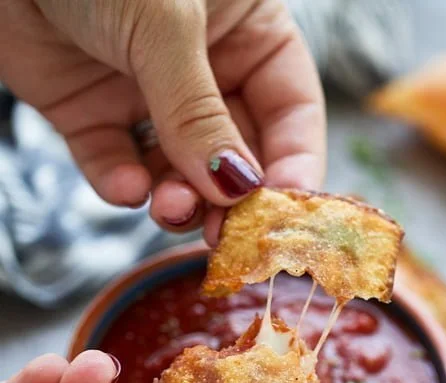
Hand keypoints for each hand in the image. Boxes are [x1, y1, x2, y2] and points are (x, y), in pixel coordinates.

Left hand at [0, 0, 324, 238]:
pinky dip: (121, 186)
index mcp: (246, 29)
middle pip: (236, 154)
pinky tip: (124, 186)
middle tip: (223, 234)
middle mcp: (203, 67)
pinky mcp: (91, 116)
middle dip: (229, 198)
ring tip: (168, 208)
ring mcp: (146, 95)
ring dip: (177, 201)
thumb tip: (236, 190)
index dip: (294, 164)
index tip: (282, 214)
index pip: (290, 110)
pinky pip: (116, 166)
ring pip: (177, 172)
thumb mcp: (167, 25)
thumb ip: (200, 114)